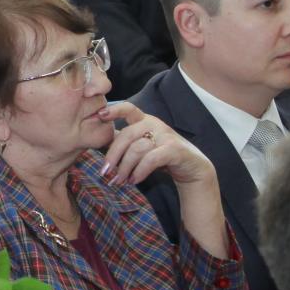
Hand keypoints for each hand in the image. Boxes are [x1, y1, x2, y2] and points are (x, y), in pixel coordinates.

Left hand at [99, 102, 213, 188]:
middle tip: (104, 172)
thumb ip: (123, 141)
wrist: (191, 168)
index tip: (98, 114)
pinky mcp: (174, 149)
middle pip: (127, 135)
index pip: (128, 108)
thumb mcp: (140, 146)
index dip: (113, 110)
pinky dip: (140, 171)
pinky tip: (134, 180)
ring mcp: (166, 135)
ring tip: (120, 181)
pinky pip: (151, 159)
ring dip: (125, 167)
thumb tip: (97, 140)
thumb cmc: (161, 156)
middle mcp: (154, 124)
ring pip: (137, 149)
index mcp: (143, 120)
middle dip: (113, 155)